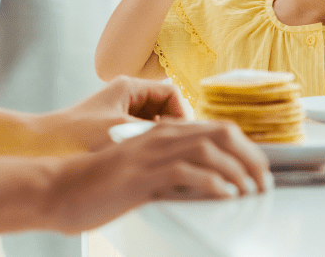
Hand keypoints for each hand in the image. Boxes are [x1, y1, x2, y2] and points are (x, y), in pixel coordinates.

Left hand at [38, 75, 189, 151]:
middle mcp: (126, 95)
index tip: (183, 137)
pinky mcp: (114, 128)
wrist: (41, 147)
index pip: (171, 93)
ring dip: (160, 138)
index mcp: (129, 86)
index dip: (182, 114)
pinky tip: (146, 161)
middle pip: (165, 107)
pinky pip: (141, 133)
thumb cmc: (76, 135)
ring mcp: (121, 111)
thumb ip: (155, 132)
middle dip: (173, 128)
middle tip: (177, 150)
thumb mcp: (121, 132)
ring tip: (161, 157)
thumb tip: (183, 140)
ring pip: (155, 122)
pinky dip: (147, 145)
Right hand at [39, 118, 272, 232]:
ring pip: (208, 150)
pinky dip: (211, 182)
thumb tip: (203, 182)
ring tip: (251, 189)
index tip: (258, 167)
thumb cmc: (99, 183)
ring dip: (237, 170)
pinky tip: (225, 194)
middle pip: (220, 134)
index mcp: (162, 133)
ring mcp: (151, 154)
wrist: (60, 189)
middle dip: (250, 156)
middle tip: (264, 179)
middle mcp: (160, 136)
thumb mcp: (141, 170)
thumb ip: (171, 170)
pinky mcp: (141, 175)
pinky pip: (185, 173)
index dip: (244, 146)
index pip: (215, 129)